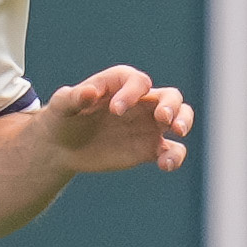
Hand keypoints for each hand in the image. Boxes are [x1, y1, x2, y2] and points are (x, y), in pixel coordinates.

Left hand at [41, 65, 193, 175]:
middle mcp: (140, 102)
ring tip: (176, 132)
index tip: (115, 110)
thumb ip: (74, 97)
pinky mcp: (148, 149)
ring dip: (184, 122)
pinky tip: (165, 165)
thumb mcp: (61, 106)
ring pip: (179, 118)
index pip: (137, 82)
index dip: (131, 93)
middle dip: (171, 105)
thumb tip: (90, 92)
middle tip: (162, 118)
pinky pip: (171, 151)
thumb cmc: (62, 117)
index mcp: (120, 85)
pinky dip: (174, 156)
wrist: (62, 146)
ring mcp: (147, 126)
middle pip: (170, 96)